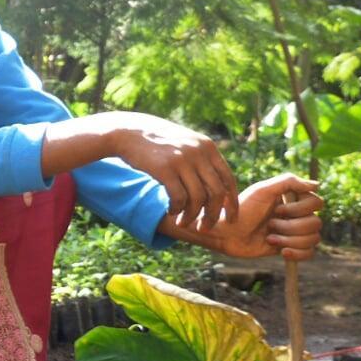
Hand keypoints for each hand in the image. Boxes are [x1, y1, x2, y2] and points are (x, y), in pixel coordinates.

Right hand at [105, 113, 239, 230]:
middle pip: (216, 192)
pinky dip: (176, 209)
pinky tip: (171, 211)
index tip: (230, 219)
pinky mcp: (164, 169)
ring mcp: (182, 160)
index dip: (231, 202)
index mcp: (208, 147)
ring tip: (183, 223)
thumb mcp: (185, 144)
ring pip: (198, 198)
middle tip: (205, 228)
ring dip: (192, 216)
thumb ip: (202, 159)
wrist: (128, 132)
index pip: (228, 180)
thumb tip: (218, 186)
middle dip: (213, 215)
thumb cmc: (157, 142)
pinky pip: (178, 197)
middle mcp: (198, 152)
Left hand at [198, 174, 322, 260]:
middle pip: (315, 223)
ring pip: (313, 239)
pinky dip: (297, 253)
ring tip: (270, 238)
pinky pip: (309, 253)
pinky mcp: (289, 247)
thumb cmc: (241, 210)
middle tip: (269, 225)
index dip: (299, 209)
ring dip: (290, 240)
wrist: (226, 234)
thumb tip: (317, 185)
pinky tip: (282, 252)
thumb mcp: (262, 191)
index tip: (277, 210)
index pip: (316, 203)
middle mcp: (296, 215)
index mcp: (292, 199)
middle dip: (291, 227)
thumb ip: (289, 182)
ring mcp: (293, 232)